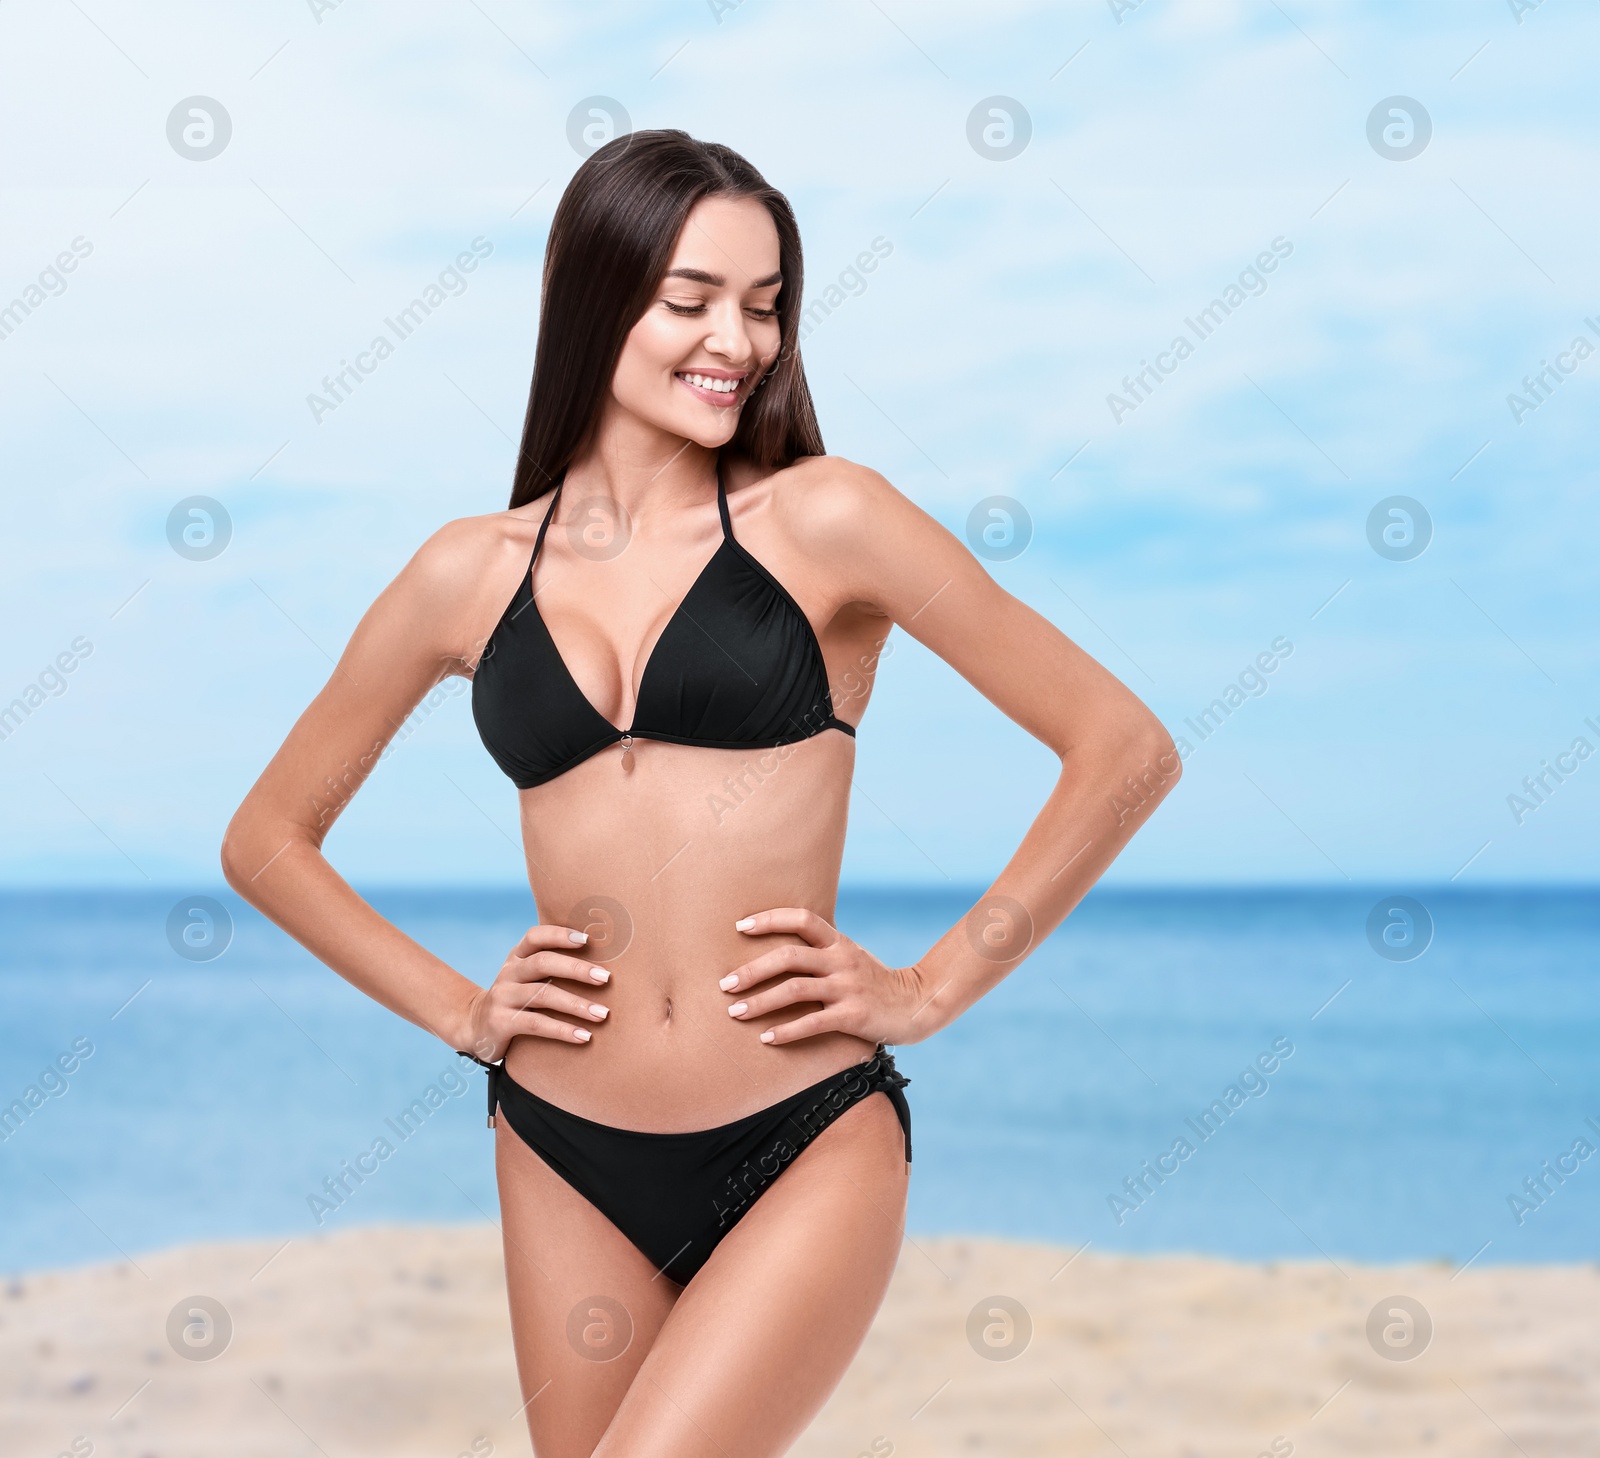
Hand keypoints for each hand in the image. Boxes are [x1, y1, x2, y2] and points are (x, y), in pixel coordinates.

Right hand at [460, 924, 610, 1062]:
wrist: (476, 1027)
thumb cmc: (517, 999)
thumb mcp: (527, 977)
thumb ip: (552, 966)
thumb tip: (601, 961)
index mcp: (517, 957)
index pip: (535, 937)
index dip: (559, 935)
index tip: (587, 939)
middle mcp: (508, 973)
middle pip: (542, 962)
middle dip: (577, 969)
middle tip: (606, 978)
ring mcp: (502, 997)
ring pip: (543, 995)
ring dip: (576, 1004)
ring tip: (603, 1014)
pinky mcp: (501, 1022)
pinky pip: (536, 1024)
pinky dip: (563, 1030)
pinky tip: (584, 1036)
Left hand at [719, 907, 933, 1046]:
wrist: (916, 1004)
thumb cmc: (874, 981)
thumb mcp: (849, 957)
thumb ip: (820, 951)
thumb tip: (777, 949)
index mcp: (839, 942)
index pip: (802, 918)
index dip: (770, 918)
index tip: (740, 926)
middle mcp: (841, 960)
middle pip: (788, 956)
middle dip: (752, 970)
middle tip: (724, 984)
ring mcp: (847, 987)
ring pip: (794, 989)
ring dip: (760, 1002)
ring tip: (735, 1012)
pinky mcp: (853, 1015)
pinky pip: (812, 1022)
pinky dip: (785, 1031)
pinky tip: (765, 1039)